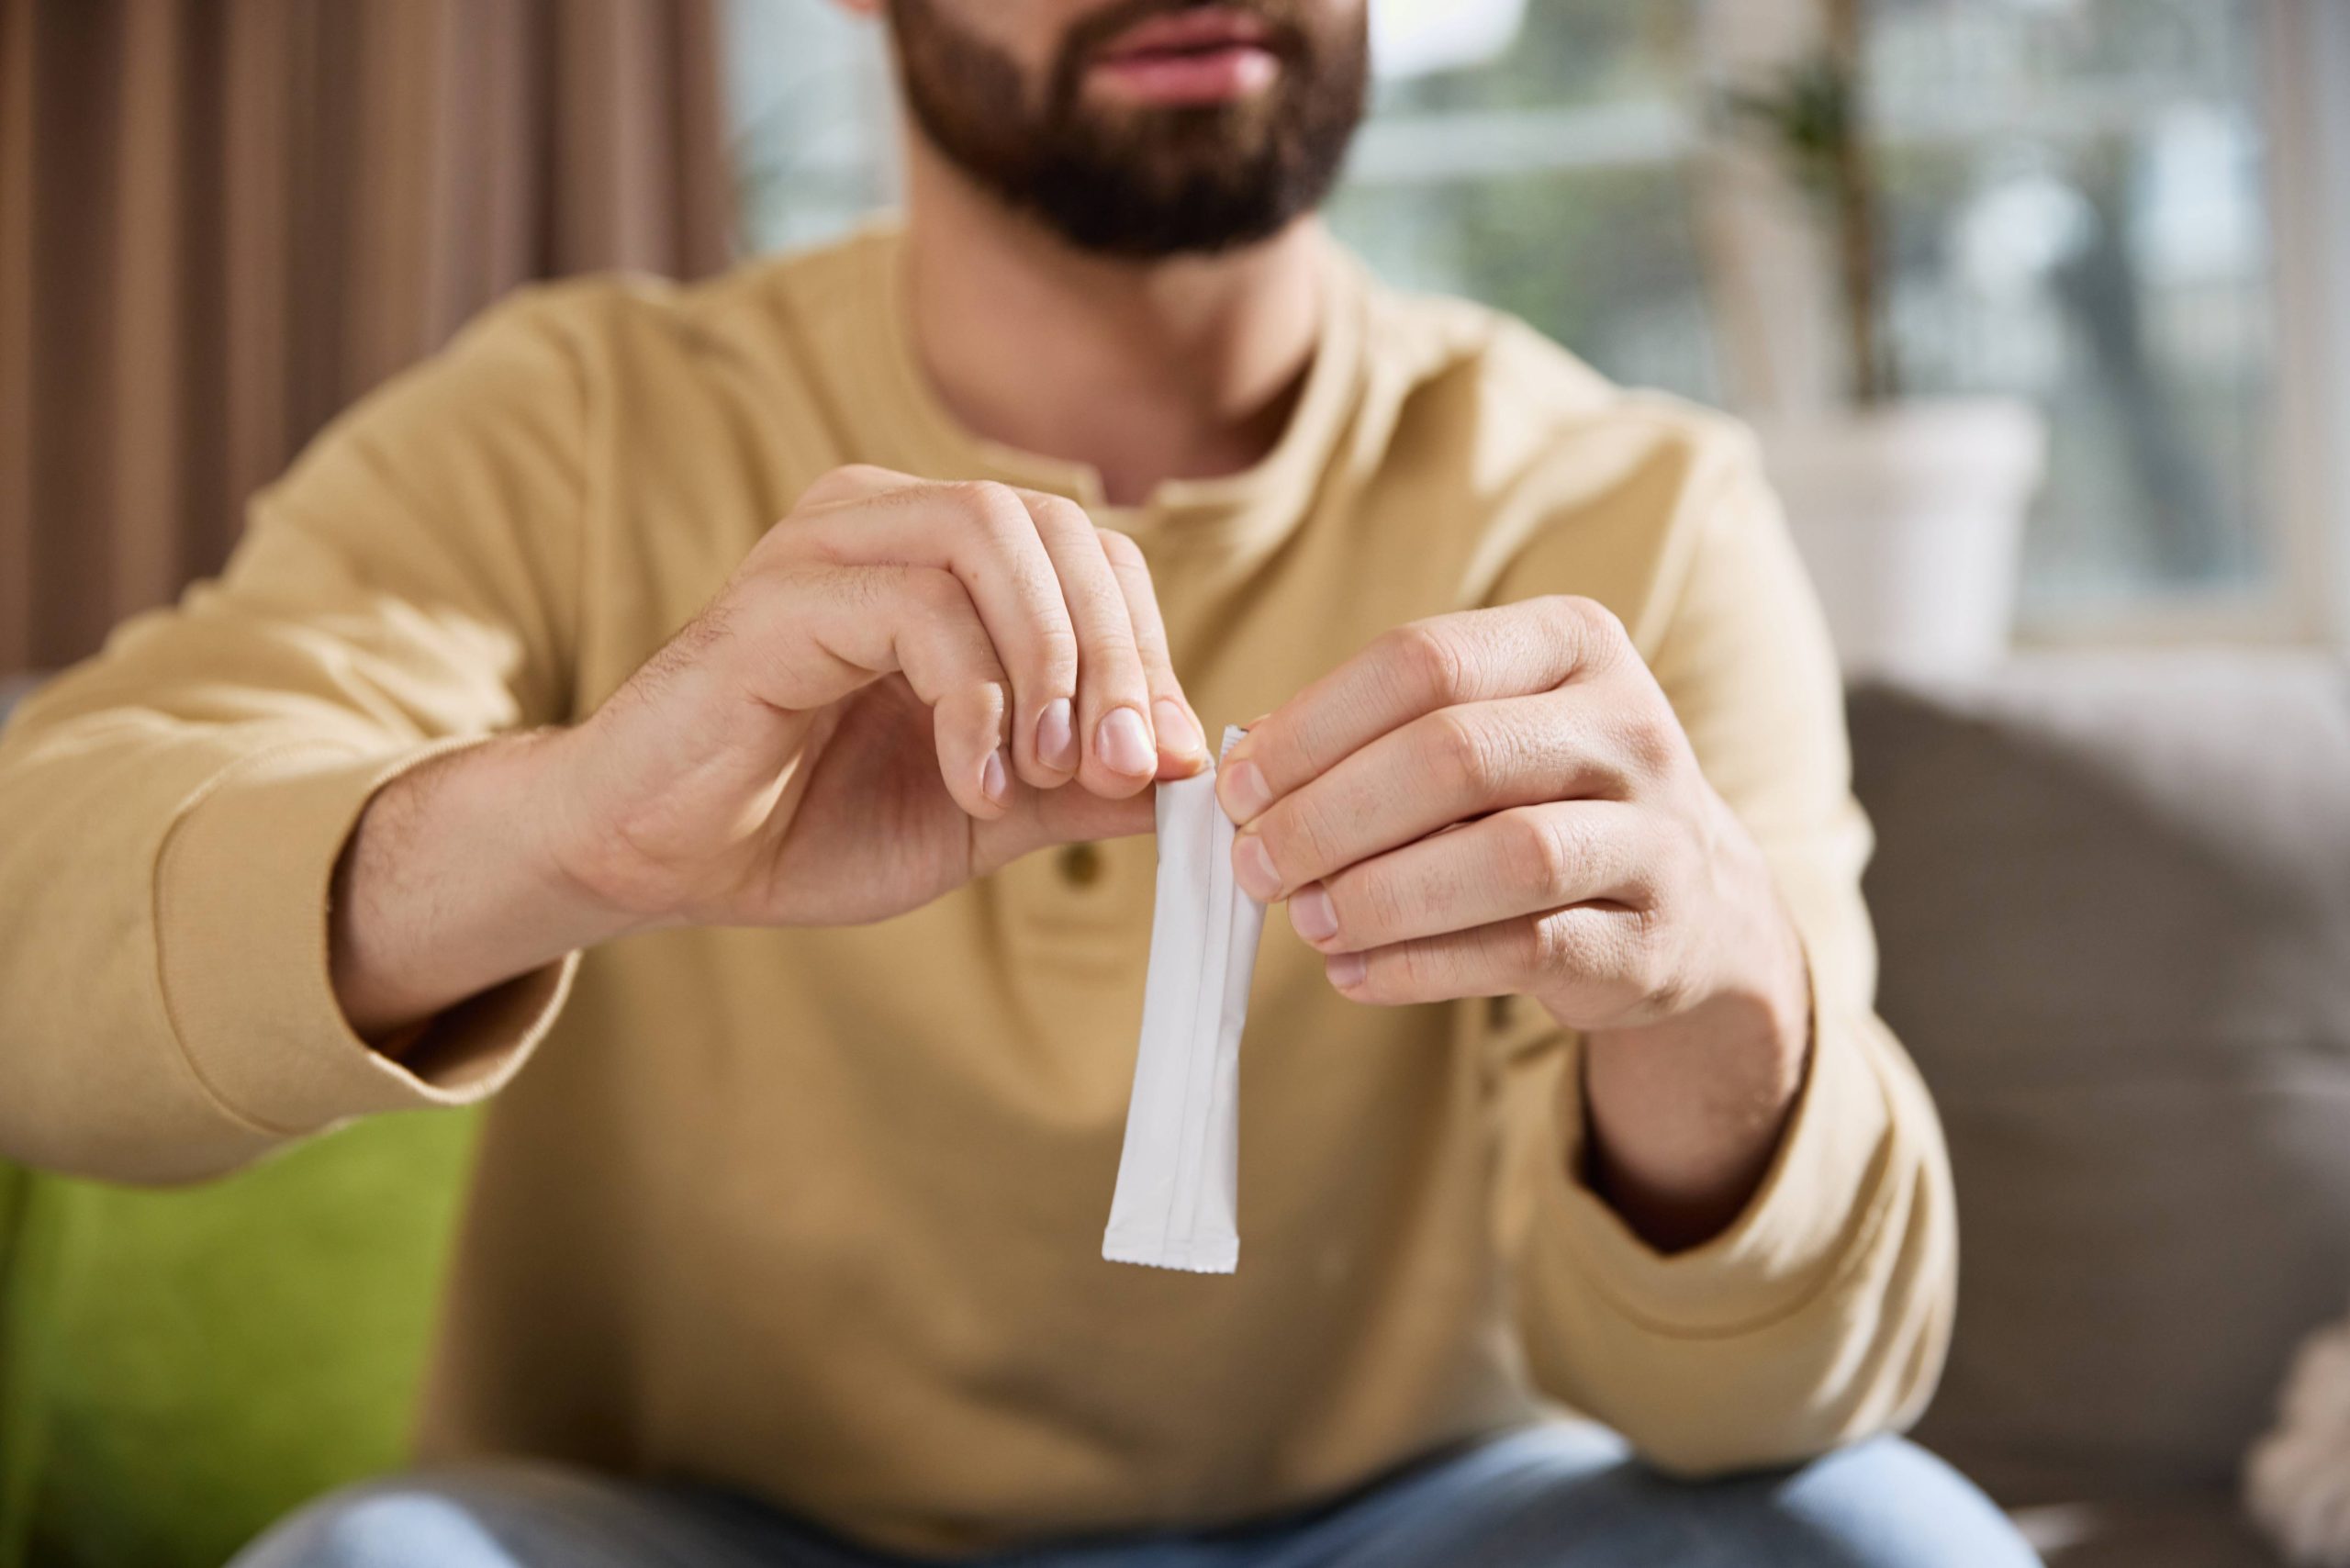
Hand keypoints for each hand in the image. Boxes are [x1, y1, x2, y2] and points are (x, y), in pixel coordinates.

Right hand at [545, 464, 1208, 929]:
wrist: (658, 861)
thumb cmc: (806, 822)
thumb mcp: (982, 811)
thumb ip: (1078, 784)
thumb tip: (1191, 771)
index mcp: (940, 555)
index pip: (1091, 556)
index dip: (1146, 651)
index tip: (1166, 761)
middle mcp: (886, 519)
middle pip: (1059, 530)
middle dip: (1118, 655)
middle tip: (1128, 766)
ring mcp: (827, 544)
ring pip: (996, 538)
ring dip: (1054, 660)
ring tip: (1049, 769)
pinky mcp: (778, 597)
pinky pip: (915, 609)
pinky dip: (972, 699)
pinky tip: (972, 783)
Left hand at [1214, 595, 1809, 1246]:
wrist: (1689, 904)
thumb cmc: (1540, 799)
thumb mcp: (1478, 732)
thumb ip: (1371, 733)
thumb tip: (1244, 758)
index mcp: (1571, 643)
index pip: (1421, 660)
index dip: (1313, 727)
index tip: (1236, 787)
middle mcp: (1627, 725)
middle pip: (1455, 753)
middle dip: (1331, 815)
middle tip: (1255, 864)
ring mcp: (1654, 833)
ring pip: (1506, 856)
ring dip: (1380, 895)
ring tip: (1305, 921)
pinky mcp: (1649, 938)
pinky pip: (1525, 949)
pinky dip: (1421, 966)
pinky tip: (1353, 972)